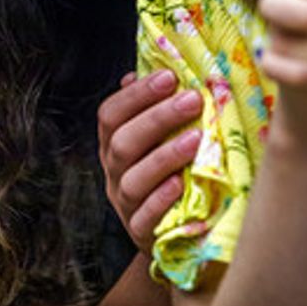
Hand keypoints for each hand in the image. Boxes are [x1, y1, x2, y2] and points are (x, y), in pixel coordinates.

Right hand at [98, 71, 202, 252]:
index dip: (136, 95)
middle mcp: (114, 172)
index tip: (169, 77)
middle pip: (122, 143)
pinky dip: (160, 201)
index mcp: (113, 144)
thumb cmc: (170, 173)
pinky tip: (181, 184)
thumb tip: (152, 70)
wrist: (174, 236)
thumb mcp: (159, 140)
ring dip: (164, 156)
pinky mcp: (141, 233)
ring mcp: (125, 204)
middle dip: (156, 118)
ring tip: (196, 138)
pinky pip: (144, 218)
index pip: (110, 115)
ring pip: (133, 179)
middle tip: (192, 99)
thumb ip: (154, 109)